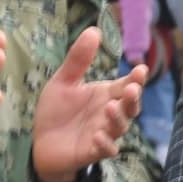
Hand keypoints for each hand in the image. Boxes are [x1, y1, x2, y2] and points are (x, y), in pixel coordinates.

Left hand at [32, 27, 144, 181]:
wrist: (41, 143)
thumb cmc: (57, 111)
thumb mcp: (64, 82)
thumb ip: (78, 60)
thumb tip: (94, 30)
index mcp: (105, 95)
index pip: (125, 85)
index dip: (135, 79)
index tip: (141, 69)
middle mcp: (108, 114)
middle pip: (129, 106)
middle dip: (132, 98)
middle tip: (130, 88)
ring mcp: (103, 133)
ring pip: (119, 127)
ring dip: (118, 119)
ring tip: (110, 107)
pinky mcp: (92, 151)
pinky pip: (105, 149)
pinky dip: (105, 144)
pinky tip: (99, 136)